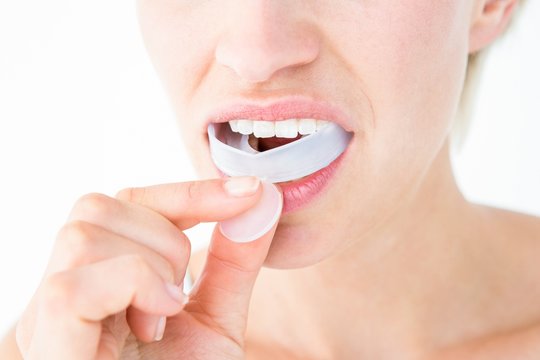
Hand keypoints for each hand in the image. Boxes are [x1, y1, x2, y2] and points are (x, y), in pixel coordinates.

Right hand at [15, 177, 281, 358]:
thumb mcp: (214, 322)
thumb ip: (234, 264)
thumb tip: (262, 201)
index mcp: (99, 280)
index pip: (128, 202)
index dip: (188, 191)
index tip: (250, 191)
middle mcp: (64, 291)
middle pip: (98, 207)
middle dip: (165, 238)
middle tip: (181, 295)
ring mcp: (45, 319)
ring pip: (85, 234)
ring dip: (151, 268)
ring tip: (162, 319)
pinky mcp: (47, 348)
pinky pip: (74, 286)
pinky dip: (132, 288)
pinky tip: (154, 323)